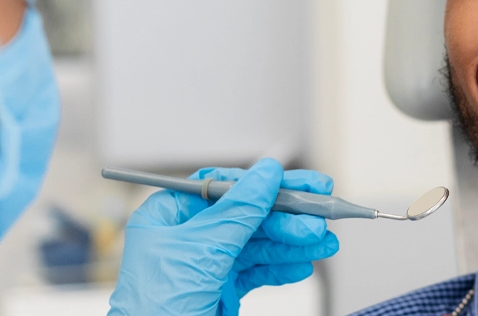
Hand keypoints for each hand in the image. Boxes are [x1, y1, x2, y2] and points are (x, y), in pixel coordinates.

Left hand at [107, 159, 339, 315]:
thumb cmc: (154, 308)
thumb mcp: (200, 251)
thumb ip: (237, 212)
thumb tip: (266, 175)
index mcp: (169, 216)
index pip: (224, 187)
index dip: (265, 184)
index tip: (301, 185)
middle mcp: (188, 236)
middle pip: (248, 215)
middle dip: (287, 219)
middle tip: (319, 219)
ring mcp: (206, 264)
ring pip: (259, 245)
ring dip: (293, 244)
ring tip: (324, 243)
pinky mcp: (222, 289)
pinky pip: (258, 272)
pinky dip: (282, 269)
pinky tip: (303, 265)